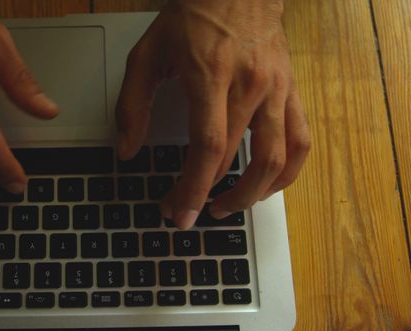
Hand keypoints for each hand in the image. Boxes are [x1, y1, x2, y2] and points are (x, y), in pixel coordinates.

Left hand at [116, 0, 309, 228]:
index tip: (178, 213)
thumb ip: (132, 105)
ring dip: (250, 194)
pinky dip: (286, 173)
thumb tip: (126, 150)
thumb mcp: (147, 54)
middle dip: (207, 195)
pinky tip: (265, 187)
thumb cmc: (192, 16)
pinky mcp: (291, 91)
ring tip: (225, 207)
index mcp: (210, 76)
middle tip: (185, 209)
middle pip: (235, 159)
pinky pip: (300, 141)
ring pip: (277, 159)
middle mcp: (250, 85)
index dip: (192, 187)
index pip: (207, 146)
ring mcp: (277, 90)